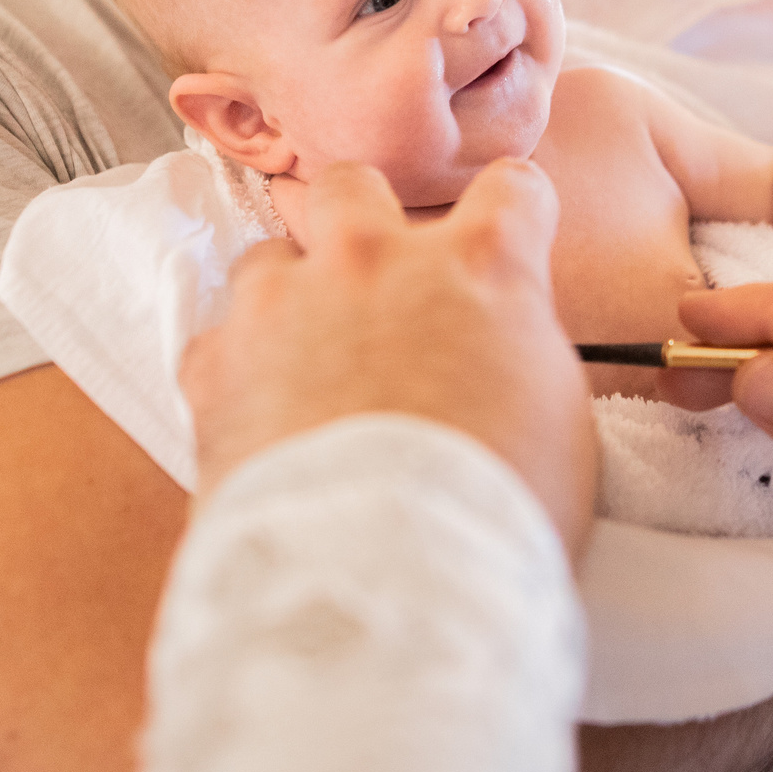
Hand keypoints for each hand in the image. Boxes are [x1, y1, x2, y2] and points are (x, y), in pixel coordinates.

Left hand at [179, 158, 596, 552]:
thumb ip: (519, 347)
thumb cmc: (490, 518)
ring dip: (287, 299)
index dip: (512, 214)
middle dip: (362, 223)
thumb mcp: (556, 420)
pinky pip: (216, 344)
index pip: (512, 189)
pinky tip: (261, 422)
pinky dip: (237, 375)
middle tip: (376, 285)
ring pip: (267, 257)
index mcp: (480, 267)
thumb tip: (497, 340)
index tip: (506, 236)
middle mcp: (376, 260)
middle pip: (355, 185)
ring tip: (306, 367)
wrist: (382, 586)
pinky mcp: (217, 363)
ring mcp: (285, 304)